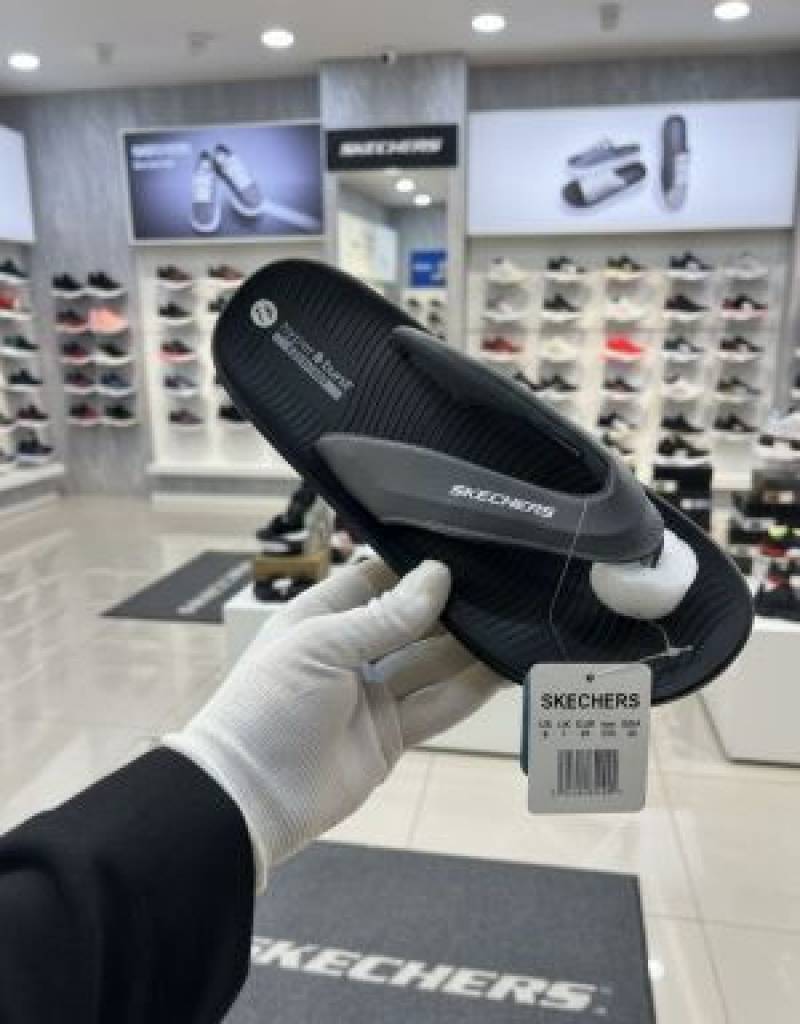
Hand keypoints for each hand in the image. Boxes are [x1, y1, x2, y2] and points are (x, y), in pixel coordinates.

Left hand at [164, 559, 502, 888]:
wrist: (247, 799)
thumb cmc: (270, 705)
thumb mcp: (321, 647)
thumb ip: (385, 617)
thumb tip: (439, 575)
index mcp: (320, 618)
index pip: (375, 579)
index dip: (415, 566)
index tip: (463, 549)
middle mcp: (350, 652)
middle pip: (410, 622)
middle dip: (450, 606)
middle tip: (505, 583)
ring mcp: (372, 696)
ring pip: (430, 663)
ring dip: (468, 646)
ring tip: (516, 619)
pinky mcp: (391, 736)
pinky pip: (437, 705)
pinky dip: (470, 688)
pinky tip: (505, 666)